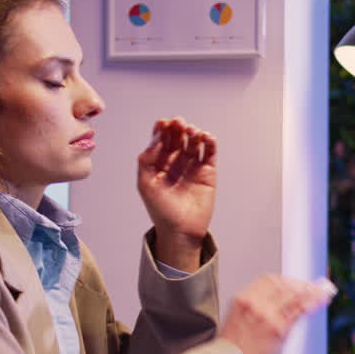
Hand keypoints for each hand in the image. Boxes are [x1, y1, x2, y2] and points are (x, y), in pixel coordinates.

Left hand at [137, 117, 216, 270]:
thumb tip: (155, 138)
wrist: (180, 230)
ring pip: (194, 142)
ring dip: (193, 133)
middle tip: (179, 123)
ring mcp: (192, 165)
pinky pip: (209, 152)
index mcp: (159, 162)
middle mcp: (176, 161)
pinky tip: (206, 137)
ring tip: (192, 132)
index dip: (162, 129)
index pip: (161, 139)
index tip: (163, 123)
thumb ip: (146, 160)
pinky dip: (209, 142)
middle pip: (178, 137)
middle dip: (178, 128)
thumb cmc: (160, 210)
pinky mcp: (207, 172)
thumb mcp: (145, 183)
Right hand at [219, 275, 333, 353]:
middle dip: (301, 285)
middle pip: (284, 285)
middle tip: (312, 288)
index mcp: (242, 299)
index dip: (286, 280)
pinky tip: (320, 303)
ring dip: (311, 292)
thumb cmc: (231, 351)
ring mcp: (267, 315)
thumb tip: (279, 305)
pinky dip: (312, 304)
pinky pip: (299, 311)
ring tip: (322, 294)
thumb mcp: (236, 322)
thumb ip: (254, 310)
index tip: (295, 283)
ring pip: (294, 295)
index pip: (268, 280)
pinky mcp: (278, 329)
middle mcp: (255, 304)